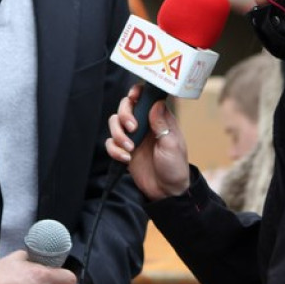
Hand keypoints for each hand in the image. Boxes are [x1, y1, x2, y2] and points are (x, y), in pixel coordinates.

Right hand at [105, 84, 190, 200]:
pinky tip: (126, 159)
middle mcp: (144, 124)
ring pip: (114, 123)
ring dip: (118, 134)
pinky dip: (114, 149)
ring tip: (130, 148)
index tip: (133, 96)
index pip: (145, 97)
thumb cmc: (175, 167)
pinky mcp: (123, 150)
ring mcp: (132, 136)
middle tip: (132, 128)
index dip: (137, 92)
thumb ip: (162, 124)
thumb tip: (157, 103)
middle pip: (125, 106)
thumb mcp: (172, 144)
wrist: (166, 191)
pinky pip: (110, 143)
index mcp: (158, 118)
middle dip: (124, 114)